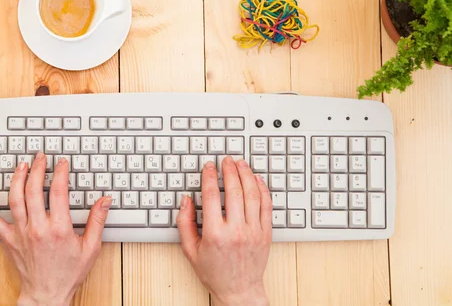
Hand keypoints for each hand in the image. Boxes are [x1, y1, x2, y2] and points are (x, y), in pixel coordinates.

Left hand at [0, 152, 111, 305]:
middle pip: (33, 189)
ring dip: (17, 178)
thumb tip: (105, 200)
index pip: (57, 191)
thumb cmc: (68, 273)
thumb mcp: (91, 248)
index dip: (60, 172)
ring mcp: (20, 233)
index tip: (62, 163)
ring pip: (14, 198)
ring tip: (21, 165)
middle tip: (40, 157)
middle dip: (37, 168)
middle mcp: (37, 228)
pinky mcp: (9, 240)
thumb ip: (97, 221)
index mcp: (59, 229)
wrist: (46, 295)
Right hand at [177, 157, 271, 305]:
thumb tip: (186, 200)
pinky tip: (257, 179)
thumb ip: (185, 223)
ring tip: (241, 164)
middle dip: (229, 170)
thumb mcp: (190, 250)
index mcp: (215, 234)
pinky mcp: (265, 233)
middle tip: (226, 160)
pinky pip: (267, 205)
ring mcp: (253, 231)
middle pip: (234, 190)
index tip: (209, 167)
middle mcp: (236, 230)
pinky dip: (262, 189)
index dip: (209, 176)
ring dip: (246, 174)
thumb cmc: (214, 273)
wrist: (239, 291)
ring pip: (252, 194)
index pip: (211, 196)